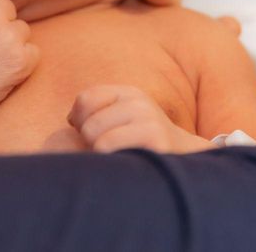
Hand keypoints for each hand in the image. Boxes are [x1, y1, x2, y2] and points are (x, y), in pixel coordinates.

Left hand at [68, 85, 210, 153]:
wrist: (186, 158)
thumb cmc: (143, 142)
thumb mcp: (123, 118)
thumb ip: (96, 111)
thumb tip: (69, 119)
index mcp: (129, 93)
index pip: (85, 99)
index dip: (79, 120)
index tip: (91, 133)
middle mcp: (139, 101)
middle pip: (87, 121)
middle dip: (89, 141)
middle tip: (107, 150)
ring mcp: (148, 118)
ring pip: (94, 136)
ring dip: (98, 154)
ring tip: (116, 156)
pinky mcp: (154, 138)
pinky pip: (107, 147)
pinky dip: (108, 159)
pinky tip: (124, 161)